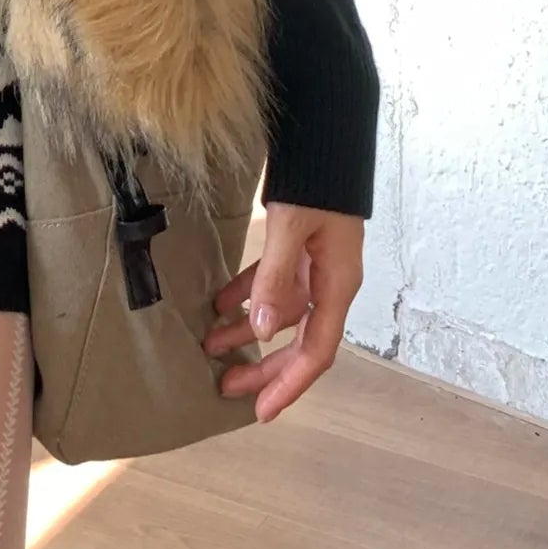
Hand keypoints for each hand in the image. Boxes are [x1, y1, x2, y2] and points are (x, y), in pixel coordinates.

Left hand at [202, 200, 363, 421]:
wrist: (325, 137)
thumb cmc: (316, 183)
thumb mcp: (294, 228)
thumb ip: (278, 278)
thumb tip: (264, 331)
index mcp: (337, 285)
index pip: (315, 352)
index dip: (289, 384)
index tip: (262, 411)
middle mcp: (328, 282)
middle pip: (297, 341)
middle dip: (264, 367)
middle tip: (226, 387)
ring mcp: (313, 265)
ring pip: (280, 312)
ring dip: (247, 329)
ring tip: (209, 345)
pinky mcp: (297, 246)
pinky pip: (271, 281)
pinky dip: (246, 293)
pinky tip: (218, 302)